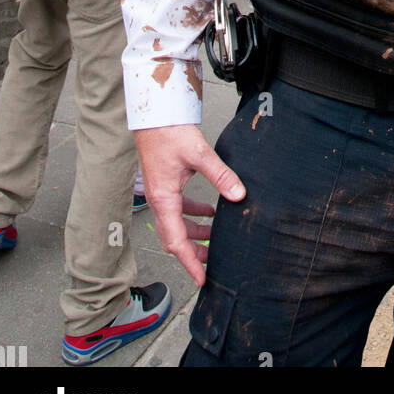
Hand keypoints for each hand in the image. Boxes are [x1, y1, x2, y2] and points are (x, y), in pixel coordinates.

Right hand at [134, 124, 245, 285]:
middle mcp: (160, 200)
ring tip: (215, 238)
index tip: (201, 279)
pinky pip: (179, 207)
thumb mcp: (199, 154)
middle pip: (176, 237)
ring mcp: (162, 192)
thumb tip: (239, 195)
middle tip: (212, 264)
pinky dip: (194, 213)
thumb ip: (220, 175)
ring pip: (177, 223)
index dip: (189, 262)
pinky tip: (210, 212)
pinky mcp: (167, 182)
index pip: (176, 241)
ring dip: (195, 233)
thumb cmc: (169, 132)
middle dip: (194, 252)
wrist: (154, 114)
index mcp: (164, 199)